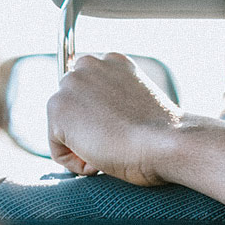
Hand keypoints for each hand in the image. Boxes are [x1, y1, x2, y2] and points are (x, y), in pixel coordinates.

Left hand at [47, 52, 179, 185]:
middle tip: (116, 141)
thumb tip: (99, 123)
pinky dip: (78, 162)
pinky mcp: (57, 107)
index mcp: (114, 61)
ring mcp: (71, 84)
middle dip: (88, 130)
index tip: (122, 131)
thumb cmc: (162, 135)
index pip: (89, 93)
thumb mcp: (138, 104)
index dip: (103, 119)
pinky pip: (59, 150)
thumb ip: (114, 102)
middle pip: (72, 109)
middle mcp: (90, 65)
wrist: (166, 142)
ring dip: (83, 146)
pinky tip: (101, 158)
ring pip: (63, 129)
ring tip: (112, 149)